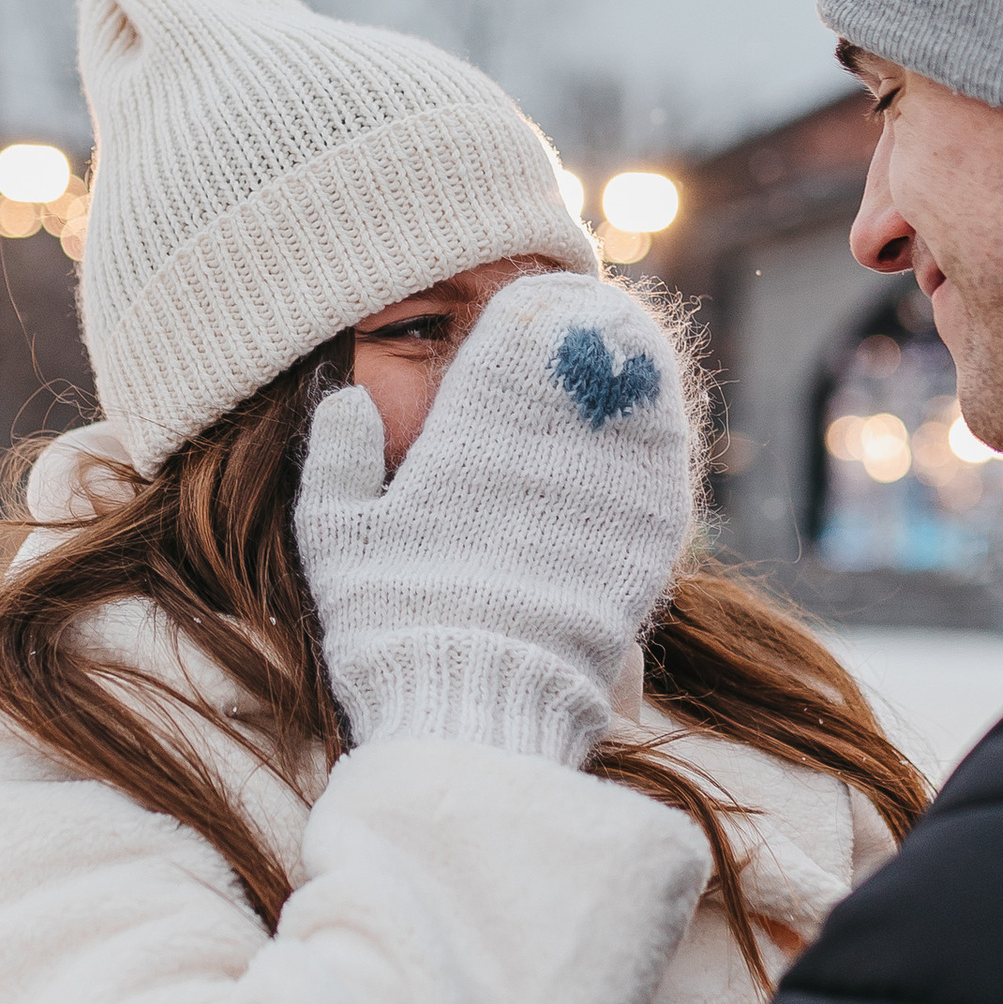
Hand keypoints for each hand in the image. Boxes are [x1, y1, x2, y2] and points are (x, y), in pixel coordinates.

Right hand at [295, 277, 693, 763]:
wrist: (478, 705)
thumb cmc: (394, 624)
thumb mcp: (336, 539)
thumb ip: (335, 460)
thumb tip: (344, 399)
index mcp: (469, 440)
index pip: (509, 345)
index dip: (525, 313)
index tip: (530, 298)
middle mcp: (545, 452)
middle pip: (581, 363)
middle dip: (586, 331)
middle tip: (594, 306)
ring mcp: (604, 494)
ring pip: (633, 404)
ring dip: (635, 369)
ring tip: (638, 343)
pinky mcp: (647, 545)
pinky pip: (667, 470)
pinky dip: (665, 437)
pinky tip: (665, 422)